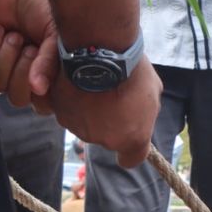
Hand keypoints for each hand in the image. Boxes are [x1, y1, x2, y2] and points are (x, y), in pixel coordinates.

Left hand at [0, 0, 57, 107]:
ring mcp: (4, 65)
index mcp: (51, 72)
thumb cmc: (42, 4)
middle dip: (23, 70)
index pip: (46, 104)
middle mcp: (27, 73)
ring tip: (13, 34)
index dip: (43, 91)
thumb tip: (39, 88)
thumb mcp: (58, 33)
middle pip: (20, 98)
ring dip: (6, 57)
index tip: (44, 66)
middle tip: (28, 45)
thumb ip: (52, 62)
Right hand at [45, 57, 161, 167]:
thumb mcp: (152, 91)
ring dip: (89, 111)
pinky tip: (79, 83)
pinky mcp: (59, 113)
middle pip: (106, 137)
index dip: (129, 152)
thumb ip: (146, 112)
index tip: (127, 142)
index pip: (131, 159)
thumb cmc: (132, 70)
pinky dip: (72, 101)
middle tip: (112, 97)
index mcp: (131, 139)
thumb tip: (140, 115)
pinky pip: (68, 112)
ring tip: (96, 85)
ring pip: (85, 125)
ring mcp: (78, 128)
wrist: (98, 52)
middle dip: (109, 122)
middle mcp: (103, 140)